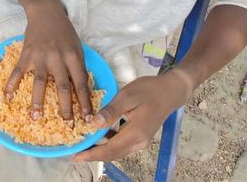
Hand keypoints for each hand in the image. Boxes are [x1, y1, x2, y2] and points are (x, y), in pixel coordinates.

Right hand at [5, 0, 93, 121]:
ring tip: (36, 118)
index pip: (81, 83)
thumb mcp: (77, 47)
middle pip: (62, 86)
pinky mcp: (26, 54)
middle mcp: (57, 57)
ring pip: (40, 82)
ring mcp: (40, 56)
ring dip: (38, 101)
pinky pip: (18, 72)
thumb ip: (78, 67)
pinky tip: (8, 97)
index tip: (87, 118)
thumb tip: (81, 91)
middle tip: (67, 125)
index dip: (85, 102)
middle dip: (65, 107)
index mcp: (73, 56)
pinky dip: (11, 84)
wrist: (45, 12)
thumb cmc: (64, 31)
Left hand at [73, 69, 193, 162]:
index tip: (76, 156)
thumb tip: (93, 123)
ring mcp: (141, 141)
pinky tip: (100, 135)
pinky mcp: (141, 137)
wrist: (171, 91)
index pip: (109, 150)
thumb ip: (110, 111)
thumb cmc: (149, 90)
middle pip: (112, 154)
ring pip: (117, 151)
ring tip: (84, 144)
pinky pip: (122, 145)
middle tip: (76, 151)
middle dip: (93, 155)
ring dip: (101, 150)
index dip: (91, 154)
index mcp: (135, 133)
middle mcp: (138, 142)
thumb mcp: (127, 96)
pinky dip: (109, 143)